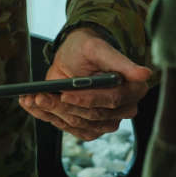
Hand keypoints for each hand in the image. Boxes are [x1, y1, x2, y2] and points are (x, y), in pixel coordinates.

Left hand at [19, 28, 151, 140]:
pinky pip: (68, 128)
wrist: (72, 55)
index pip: (111, 100)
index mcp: (133, 89)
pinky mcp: (89, 128)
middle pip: (93, 116)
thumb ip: (120, 62)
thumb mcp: (99, 49)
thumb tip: (146, 74)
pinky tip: (30, 105)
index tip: (65, 94)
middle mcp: (123, 109)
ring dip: (52, 112)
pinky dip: (47, 117)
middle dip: (63, 106)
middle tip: (39, 96)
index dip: (88, 99)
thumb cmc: (88, 48)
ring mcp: (106, 121)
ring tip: (31, 98)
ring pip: (78, 124)